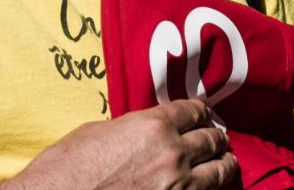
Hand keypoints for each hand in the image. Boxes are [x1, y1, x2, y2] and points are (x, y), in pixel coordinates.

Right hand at [1, 99, 237, 189]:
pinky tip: (209, 187)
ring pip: (219, 171)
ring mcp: (177, 186)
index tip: (203, 114)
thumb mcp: (99, 132)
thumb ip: (132, 128)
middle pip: (211, 139)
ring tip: (227, 161)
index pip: (193, 111)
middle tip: (217, 138)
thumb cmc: (66, 168)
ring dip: (224, 163)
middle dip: (215, 137)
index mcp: (152, 125)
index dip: (200, 112)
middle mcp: (172, 153)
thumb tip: (144, 133)